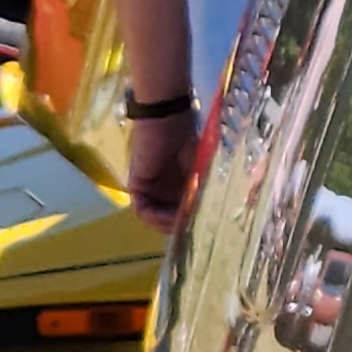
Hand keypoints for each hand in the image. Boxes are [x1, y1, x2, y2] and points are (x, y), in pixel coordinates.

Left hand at [122, 98, 202, 219]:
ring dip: (169, 225)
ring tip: (184, 225)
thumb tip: (214, 216)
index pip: (184, 215)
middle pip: (169, 220)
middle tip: (195, 232)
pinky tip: (170, 218)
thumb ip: (202, 191)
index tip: (207, 228)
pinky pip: (143, 211)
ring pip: (156, 219)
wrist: (168, 120)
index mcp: (180, 188)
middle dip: (182, 228)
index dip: (193, 224)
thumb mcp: (202, 170)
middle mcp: (164, 192)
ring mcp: (149, 190)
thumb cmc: (188, 138)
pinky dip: (156, 218)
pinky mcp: (137, 187)